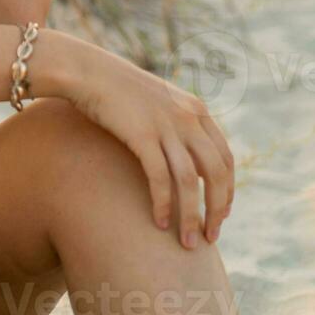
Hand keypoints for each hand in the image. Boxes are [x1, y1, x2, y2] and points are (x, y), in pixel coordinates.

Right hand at [64, 43, 236, 249]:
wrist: (86, 71)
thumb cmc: (116, 90)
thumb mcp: (157, 103)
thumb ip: (176, 126)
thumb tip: (185, 160)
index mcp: (197, 110)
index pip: (225, 158)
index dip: (227, 190)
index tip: (221, 215)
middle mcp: (188, 118)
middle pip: (216, 173)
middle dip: (217, 210)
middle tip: (211, 237)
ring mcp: (166, 126)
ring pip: (191, 182)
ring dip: (192, 217)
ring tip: (188, 244)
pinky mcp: (141, 135)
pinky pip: (160, 178)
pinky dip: (164, 204)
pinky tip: (159, 224)